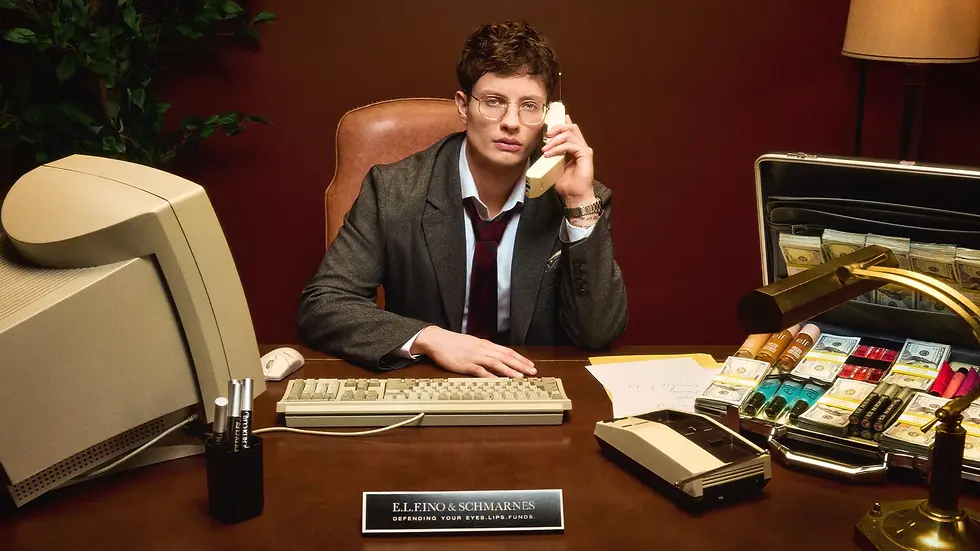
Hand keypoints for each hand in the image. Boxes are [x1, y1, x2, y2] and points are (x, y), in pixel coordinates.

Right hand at [412, 326, 536, 377]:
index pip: (507, 351)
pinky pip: (480, 371)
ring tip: (520, 377)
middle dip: (520, 365)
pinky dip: (490, 376)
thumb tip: (496, 356)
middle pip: (506, 357)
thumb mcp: (473, 344)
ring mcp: (475, 357)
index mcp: (486, 344)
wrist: (437, 340)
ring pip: (496, 363)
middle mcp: (483, 349)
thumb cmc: (454, 343)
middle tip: (532, 371)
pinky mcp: (466, 365)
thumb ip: (485, 350)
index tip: (530, 364)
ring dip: (510, 371)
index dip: (520, 358)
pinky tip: (498, 381)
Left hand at [540, 114, 595, 207]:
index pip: (570, 128)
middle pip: (571, 127)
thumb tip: (543, 148)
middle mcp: (581, 146)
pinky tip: (549, 154)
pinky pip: (570, 145)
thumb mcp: (555, 166)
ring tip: (545, 149)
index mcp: (575, 147)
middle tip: (546, 135)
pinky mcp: (585, 155)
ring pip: (570, 134)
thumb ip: (552, 155)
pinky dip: (558, 148)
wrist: (574, 196)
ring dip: (555, 140)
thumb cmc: (566, 184)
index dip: (560, 123)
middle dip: (557, 127)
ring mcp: (584, 150)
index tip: (547, 125)